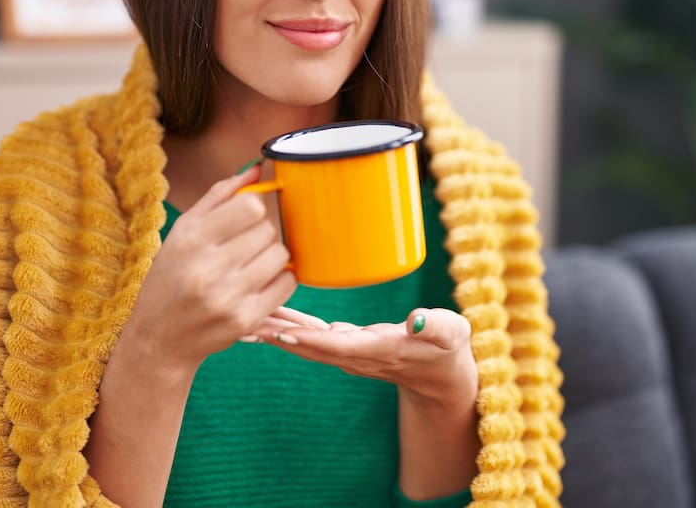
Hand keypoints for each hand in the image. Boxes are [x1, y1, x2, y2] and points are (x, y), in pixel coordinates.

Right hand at [116, 166, 296, 378]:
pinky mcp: (244, 321)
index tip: (245, 218)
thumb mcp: (183, 232)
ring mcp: (227, 298)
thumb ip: (219, 197)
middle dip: (260, 234)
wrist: (159, 339)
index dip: (254, 209)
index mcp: (190, 240)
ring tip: (251, 265)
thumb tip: (258, 169)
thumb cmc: (172, 277)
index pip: (251, 206)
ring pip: (280, 256)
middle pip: (267, 230)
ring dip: (272, 257)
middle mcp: (206, 269)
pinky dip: (281, 280)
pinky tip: (260, 283)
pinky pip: (287, 284)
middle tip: (244, 247)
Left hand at [251, 306, 477, 404]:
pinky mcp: (346, 345)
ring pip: (307, 342)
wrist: (442, 375)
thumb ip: (435, 326)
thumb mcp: (451, 333)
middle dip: (278, 337)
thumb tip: (416, 319)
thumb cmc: (448, 347)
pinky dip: (289, 327)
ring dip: (276, 332)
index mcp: (380, 350)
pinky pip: (312, 337)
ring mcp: (350, 353)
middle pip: (311, 347)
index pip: (340, 346)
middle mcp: (358, 355)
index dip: (310, 340)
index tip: (282, 333)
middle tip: (243, 326)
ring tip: (244, 321)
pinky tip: (267, 319)